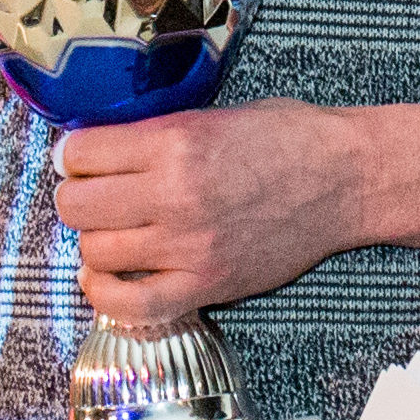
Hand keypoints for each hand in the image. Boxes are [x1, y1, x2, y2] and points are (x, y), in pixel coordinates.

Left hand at [50, 97, 365, 325]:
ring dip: (95, 240)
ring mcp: (189, 246)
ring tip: (114, 229)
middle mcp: (175, 195)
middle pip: (77, 205)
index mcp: (174, 142)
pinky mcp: (206, 285)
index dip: (73, 155)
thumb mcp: (212, 114)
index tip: (80, 159)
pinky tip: (105, 277)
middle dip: (78, 196)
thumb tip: (95, 150)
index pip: (80, 153)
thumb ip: (154, 134)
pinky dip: (106, 294)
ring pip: (96, 252)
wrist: (347, 180)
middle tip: (95, 193)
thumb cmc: (286, 138)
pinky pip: (131, 305)